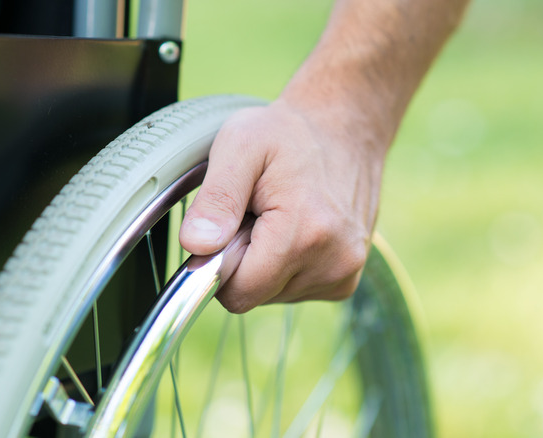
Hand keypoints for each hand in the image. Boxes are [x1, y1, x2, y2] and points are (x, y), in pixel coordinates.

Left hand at [178, 99, 386, 312]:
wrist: (343, 126)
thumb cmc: (287, 134)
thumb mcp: (240, 146)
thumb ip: (216, 199)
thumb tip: (196, 246)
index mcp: (304, 234)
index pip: (237, 292)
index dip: (220, 261)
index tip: (233, 221)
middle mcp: (333, 262)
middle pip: (254, 295)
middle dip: (243, 259)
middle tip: (257, 212)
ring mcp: (344, 273)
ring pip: (272, 294)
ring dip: (265, 261)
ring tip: (279, 215)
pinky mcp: (346, 278)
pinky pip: (295, 290)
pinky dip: (286, 265)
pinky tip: (298, 227)